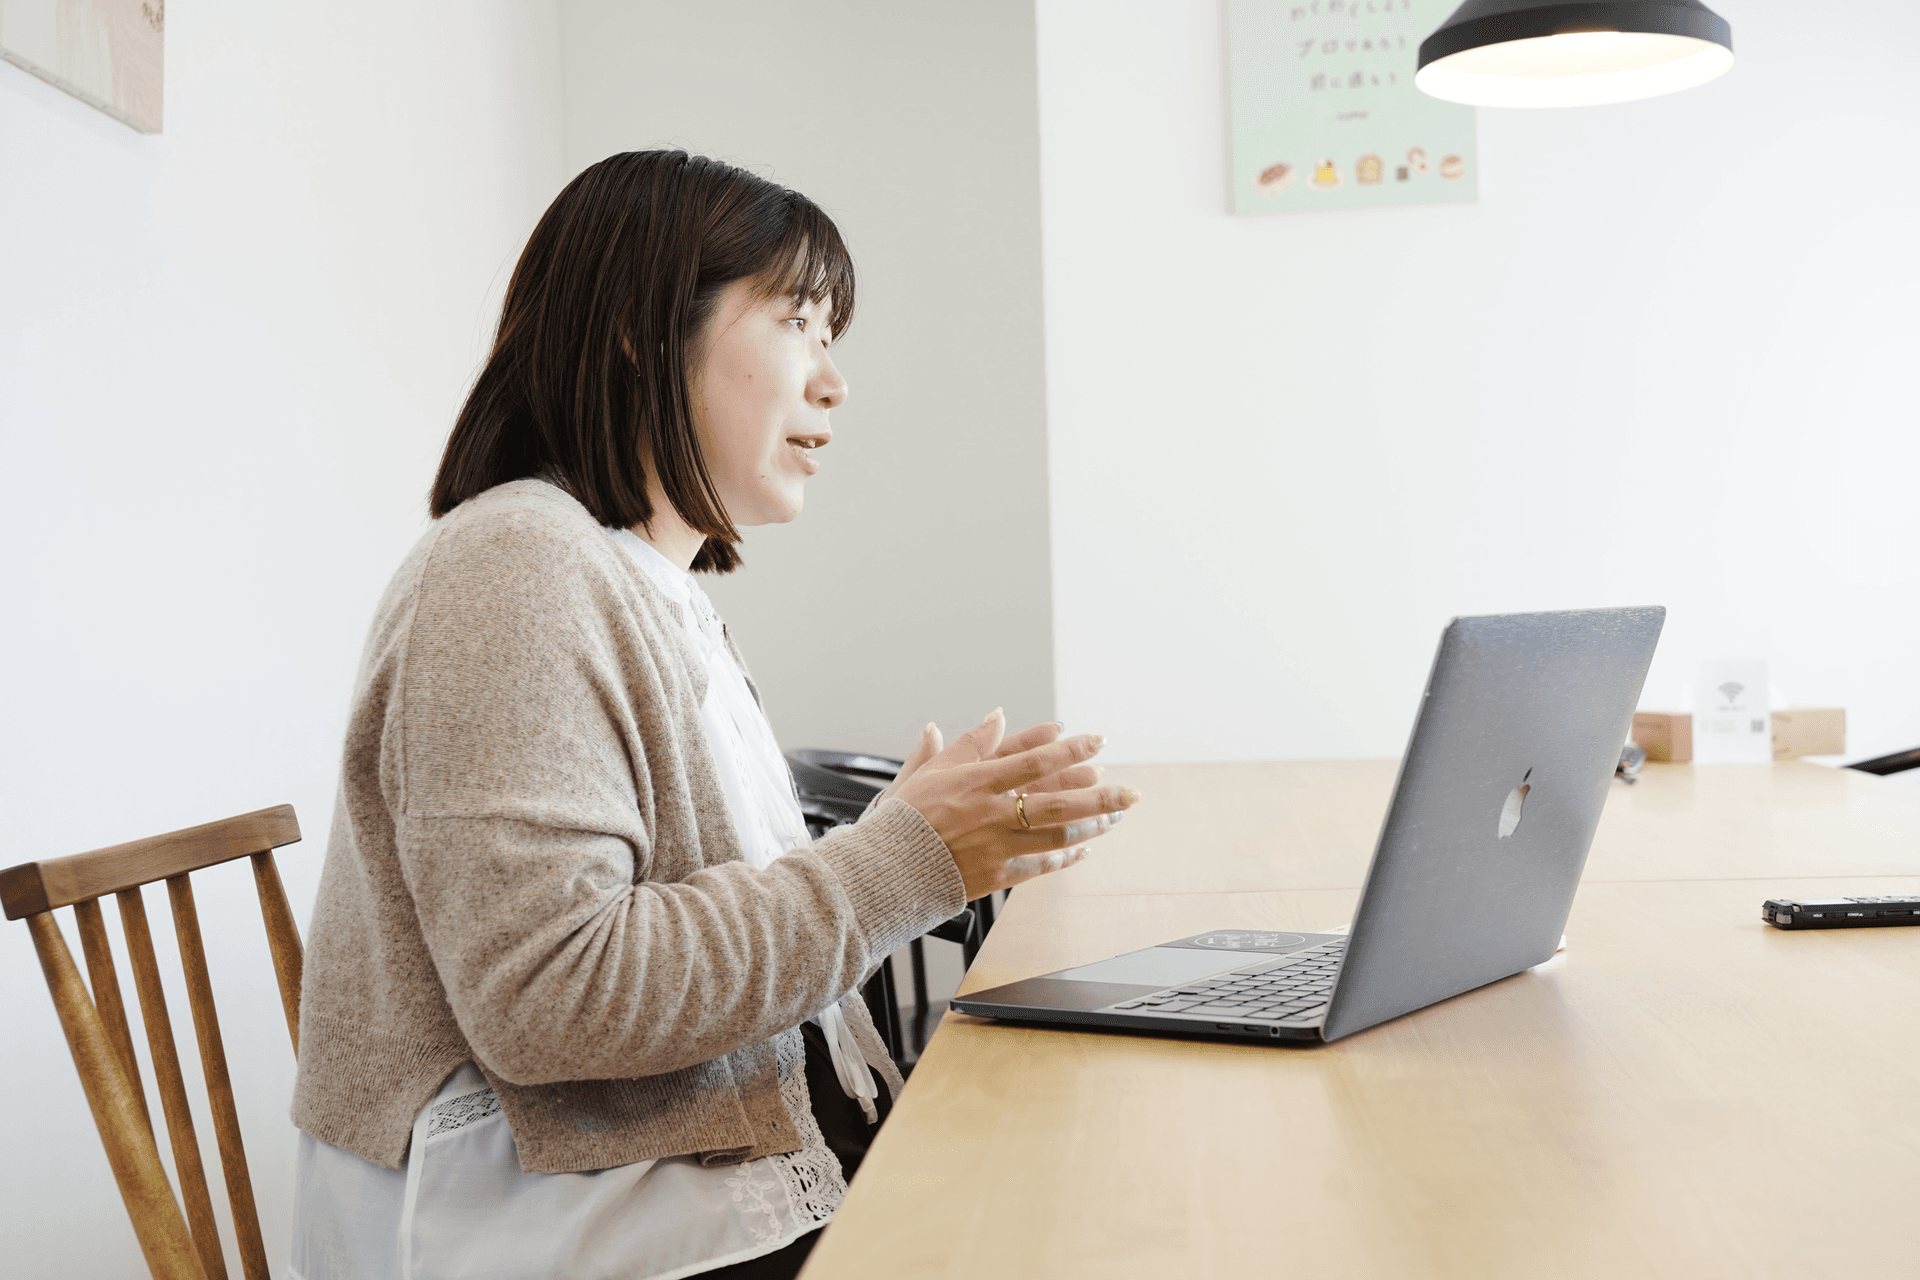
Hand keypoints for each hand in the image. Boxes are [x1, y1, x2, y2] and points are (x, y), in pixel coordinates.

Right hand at [891, 709, 1139, 899]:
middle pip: (1057, 802)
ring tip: (1116, 817)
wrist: (886, 868)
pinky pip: (1041, 866)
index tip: (1097, 741)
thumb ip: (969, 744)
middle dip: (1100, 797)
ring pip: (1056, 835)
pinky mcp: (997, 875)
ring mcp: (997, 846)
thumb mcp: (931, 770)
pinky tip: (1084, 850)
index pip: (1034, 761)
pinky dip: (1065, 858)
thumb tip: (997, 716)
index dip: (1070, 750)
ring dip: (1091, 826)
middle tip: (1131, 792)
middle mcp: (992, 813)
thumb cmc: (906, 817)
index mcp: (976, 782)